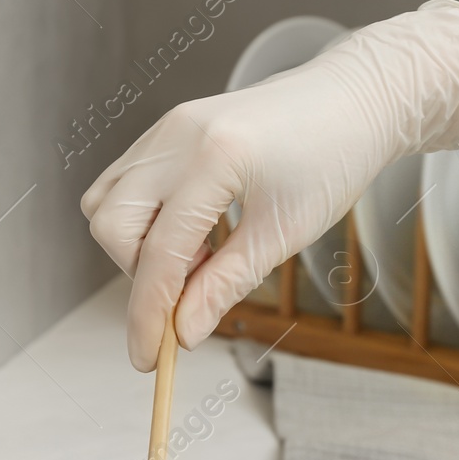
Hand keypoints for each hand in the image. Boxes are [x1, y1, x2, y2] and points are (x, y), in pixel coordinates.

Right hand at [81, 0, 458, 370]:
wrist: (352, 99)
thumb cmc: (333, 159)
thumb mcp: (284, 233)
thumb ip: (225, 284)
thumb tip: (183, 333)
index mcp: (213, 159)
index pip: (160, 254)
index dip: (149, 316)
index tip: (151, 360)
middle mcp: (176, 135)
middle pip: (112, 226)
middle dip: (138, 277)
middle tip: (186, 298)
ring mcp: (166, 127)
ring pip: (106, 202)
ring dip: (134, 248)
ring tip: (195, 261)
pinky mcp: (166, 129)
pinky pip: (124, 183)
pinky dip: (143, 221)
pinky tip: (192, 235)